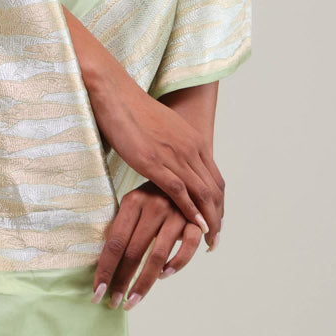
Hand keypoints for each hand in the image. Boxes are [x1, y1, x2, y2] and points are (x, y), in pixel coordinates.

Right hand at [84, 54, 224, 247]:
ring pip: (203, 194)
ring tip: (210, 240)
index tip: (217, 221)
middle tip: (217, 239)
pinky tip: (195, 226)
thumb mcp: (164, 130)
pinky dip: (191, 211)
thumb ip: (175, 147)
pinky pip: (180, 191)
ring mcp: (174, 155)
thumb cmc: (134, 111)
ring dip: (210, 220)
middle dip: (219, 217)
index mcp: (194, 141)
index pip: (216, 179)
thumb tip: (175, 161)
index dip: (219, 204)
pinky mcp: (154, 162)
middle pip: (214, 190)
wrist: (116, 94)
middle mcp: (191, 149)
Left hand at [92, 183, 206, 308]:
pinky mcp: (196, 221)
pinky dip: (177, 264)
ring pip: (157, 256)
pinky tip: (164, 275)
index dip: (105, 269)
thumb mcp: (134, 204)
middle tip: (113, 302)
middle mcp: (153, 206)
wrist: (184, 174)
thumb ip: (122, 228)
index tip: (96, 291)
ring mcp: (176, 213)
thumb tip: (103, 265)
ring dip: (144, 283)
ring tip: (132, 300)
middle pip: (133, 252)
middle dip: (121, 281)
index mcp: (133, 201)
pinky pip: (188, 248)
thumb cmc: (151, 197)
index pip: (114, 243)